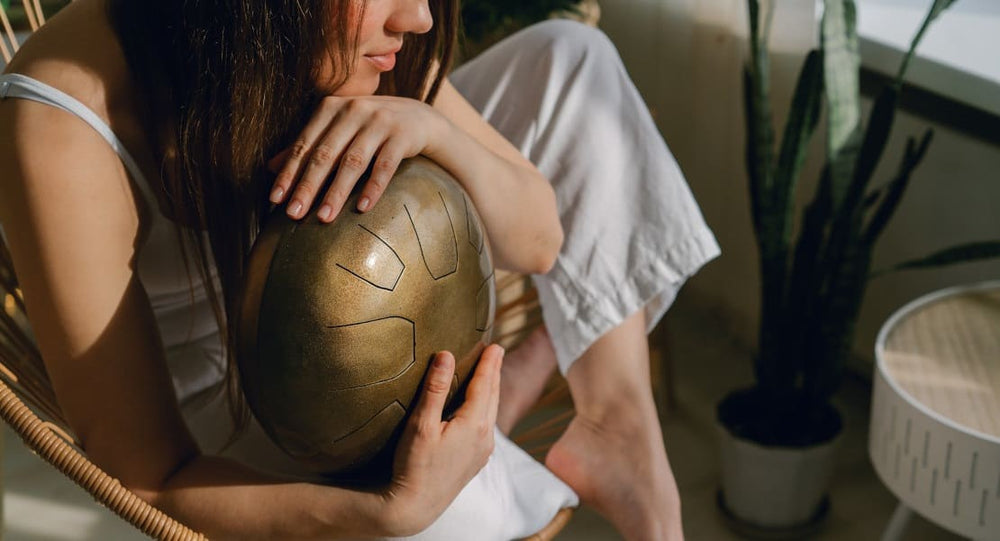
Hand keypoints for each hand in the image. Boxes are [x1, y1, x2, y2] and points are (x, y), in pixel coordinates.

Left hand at [267, 95, 445, 222]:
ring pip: (353, 161)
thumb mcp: (339, 131)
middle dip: (307, 186)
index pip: (304, 145)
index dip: (289, 173)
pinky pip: (385, 165)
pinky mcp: (403, 135)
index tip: (275, 201)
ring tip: (324, 218)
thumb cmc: (371, 129)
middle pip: (325, 154)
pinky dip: (373, 187)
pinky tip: (363, 209)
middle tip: (293, 214)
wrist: (420, 120)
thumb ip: (309, 146)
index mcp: (331, 108)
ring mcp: (380, 121)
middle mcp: (354, 110)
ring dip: (336, 192)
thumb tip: (270, 167)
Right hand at [378, 345, 502, 535]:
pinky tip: (479, 409)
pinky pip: (487, 427)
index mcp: (474, 424)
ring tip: (490, 375)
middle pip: (493, 397)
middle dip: (494, 373)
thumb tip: (446, 356)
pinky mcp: (476, 461)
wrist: (415, 506)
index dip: (489, 363)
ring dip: (491, 391)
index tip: (496, 345)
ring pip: (492, 413)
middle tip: (496, 353)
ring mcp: (483, 451)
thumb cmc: (414, 465)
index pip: (485, 384)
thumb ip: (434, 389)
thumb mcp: (421, 424)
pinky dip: (486, 409)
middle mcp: (485, 437)